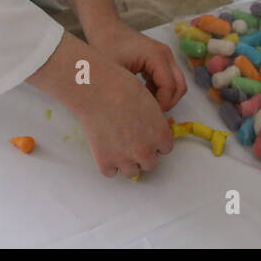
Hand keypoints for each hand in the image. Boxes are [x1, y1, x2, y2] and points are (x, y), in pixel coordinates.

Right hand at [74, 59, 177, 178]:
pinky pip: (111, 172)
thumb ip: (155, 123)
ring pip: (132, 172)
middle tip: (130, 138)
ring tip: (117, 144)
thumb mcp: (150, 102)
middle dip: (142, 153)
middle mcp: (145, 151)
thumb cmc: (123, 88)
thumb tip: (151, 135)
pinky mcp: (105, 163)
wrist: (96, 89)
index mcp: (161, 136)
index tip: (145, 132)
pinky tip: (104, 147)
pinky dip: (107, 163)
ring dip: (127, 162)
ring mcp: (125, 160)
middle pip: (150, 163)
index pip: (165, 149)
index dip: (154, 140)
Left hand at [87, 19, 186, 111]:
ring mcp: (165, 56)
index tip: (146, 114)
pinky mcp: (161, 59)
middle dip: (167, 102)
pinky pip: (169, 79)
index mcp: (157, 56)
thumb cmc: (106, 47)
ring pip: (176, 84)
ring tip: (144, 101)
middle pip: (179, 86)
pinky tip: (143, 92)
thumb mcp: (116, 72)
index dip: (161, 104)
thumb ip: (131, 92)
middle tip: (148, 112)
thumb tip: (139, 113)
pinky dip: (161, 90)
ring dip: (165, 97)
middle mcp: (166, 55)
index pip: (170, 87)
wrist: (105, 28)